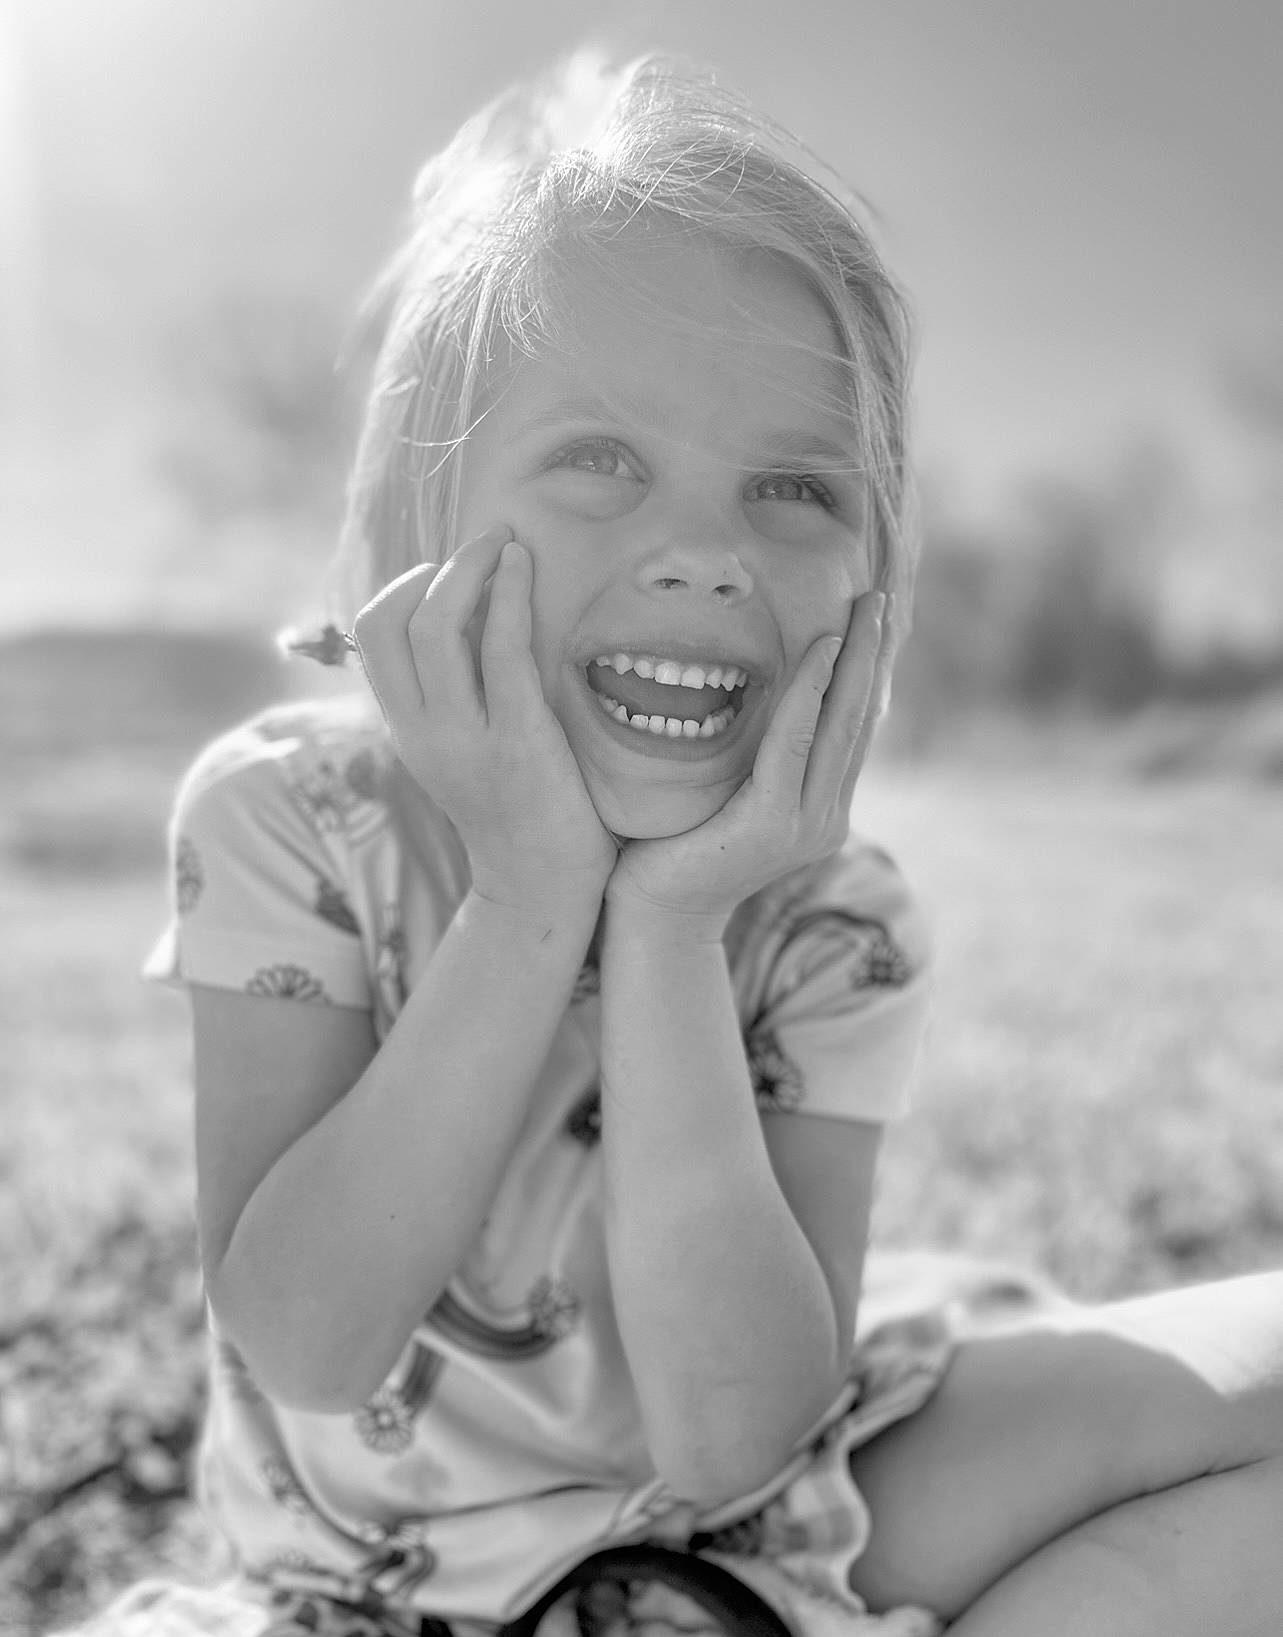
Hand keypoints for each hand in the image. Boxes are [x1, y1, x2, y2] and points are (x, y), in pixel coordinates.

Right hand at [352, 525, 617, 917]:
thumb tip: (471, 614)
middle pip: (391, 621)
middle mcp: (423, 732)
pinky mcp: (518, 742)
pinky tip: (525, 570)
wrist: (543, 886)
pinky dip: (510, 596)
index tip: (452, 570)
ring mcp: (466, 739)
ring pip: (436, 629)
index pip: (373, 634)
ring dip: (470, 570)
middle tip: (485, 541)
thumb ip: (454, 694)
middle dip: (438, 566)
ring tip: (506, 546)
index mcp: (406, 729)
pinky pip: (502, 651)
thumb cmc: (517, 808)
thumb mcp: (463, 748)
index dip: (406, 584)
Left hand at [606, 591, 890, 931]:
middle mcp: (825, 818)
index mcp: (819, 809)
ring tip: (860, 612)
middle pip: (858, 721)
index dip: (864, 674)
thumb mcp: (728, 792)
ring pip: (838, 726)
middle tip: (875, 598)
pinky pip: (794, 744)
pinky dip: (809, 694)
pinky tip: (820, 652)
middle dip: (870, 656)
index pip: (851, 730)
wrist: (653, 914)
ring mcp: (805, 825)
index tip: (869, 621)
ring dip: (852, 661)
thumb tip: (752, 693)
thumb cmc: (675, 846)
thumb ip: (755, 756)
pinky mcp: (772, 825)